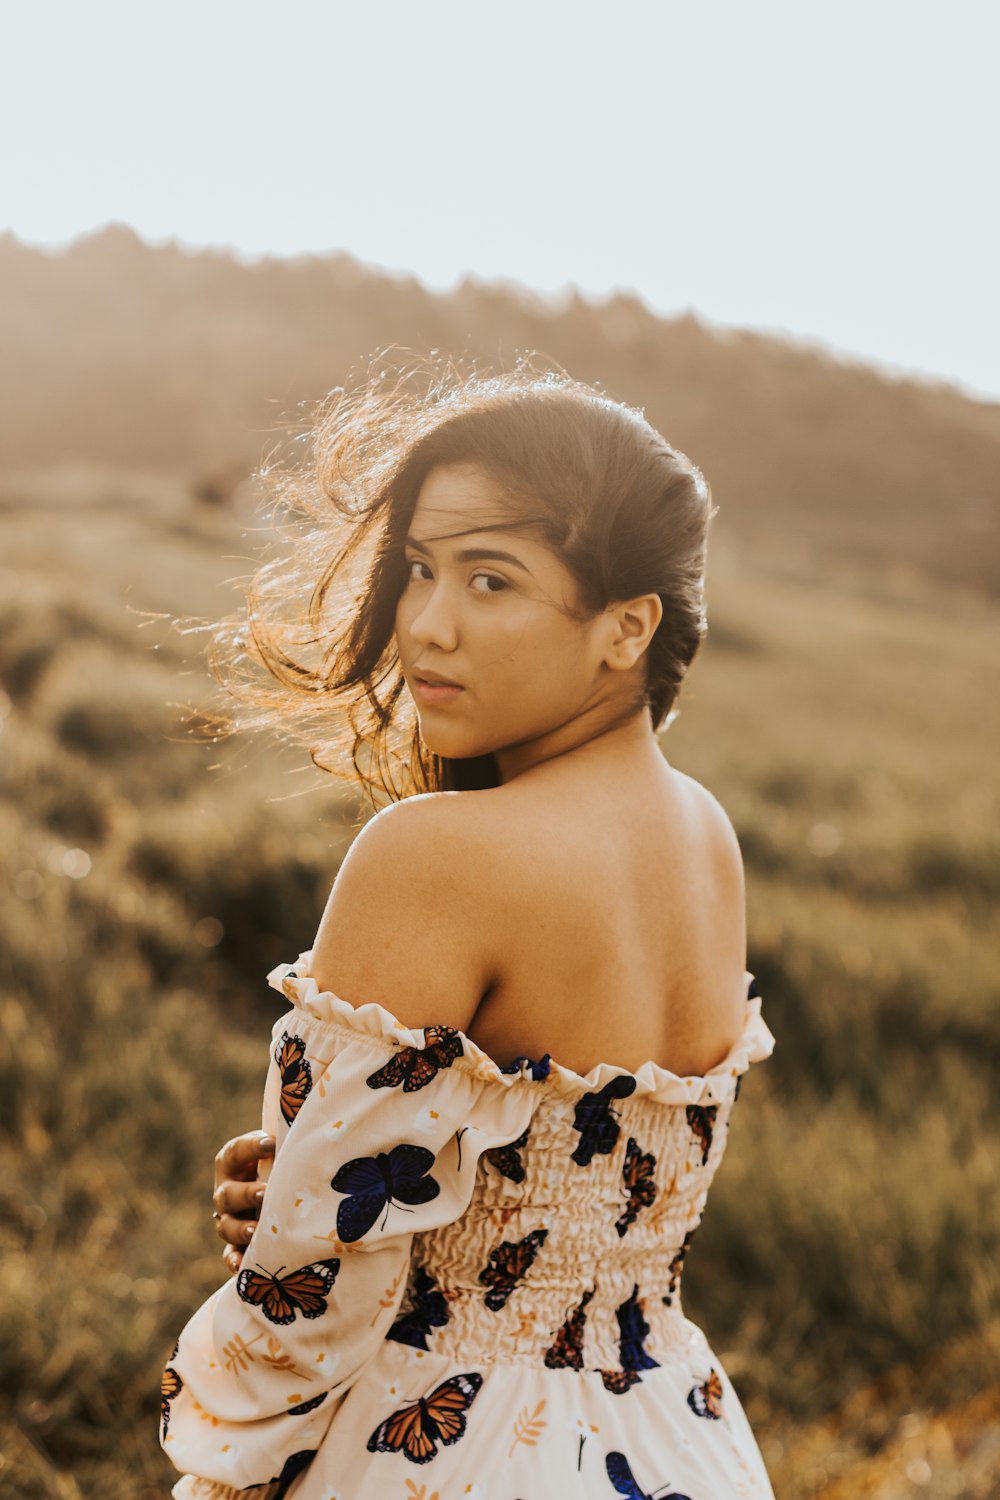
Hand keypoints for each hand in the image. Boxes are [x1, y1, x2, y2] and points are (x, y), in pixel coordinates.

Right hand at [212, 1130, 274, 1275]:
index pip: (235, 1152)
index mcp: (233, 1164)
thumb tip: (316, 1126)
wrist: (271, 1190)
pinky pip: (230, 1256)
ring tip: (257, 1230)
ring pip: (226, 1227)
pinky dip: (235, 1261)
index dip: (250, 1147)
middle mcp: (226, 1191)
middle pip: (227, 1194)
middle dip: (245, 1194)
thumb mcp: (278, 1151)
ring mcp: (229, 1220)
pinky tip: (244, 1265)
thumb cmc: (278, 1164)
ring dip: (241, 1229)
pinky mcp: (235, 1245)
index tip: (271, 1143)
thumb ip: (287, 1141)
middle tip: (264, 1193)